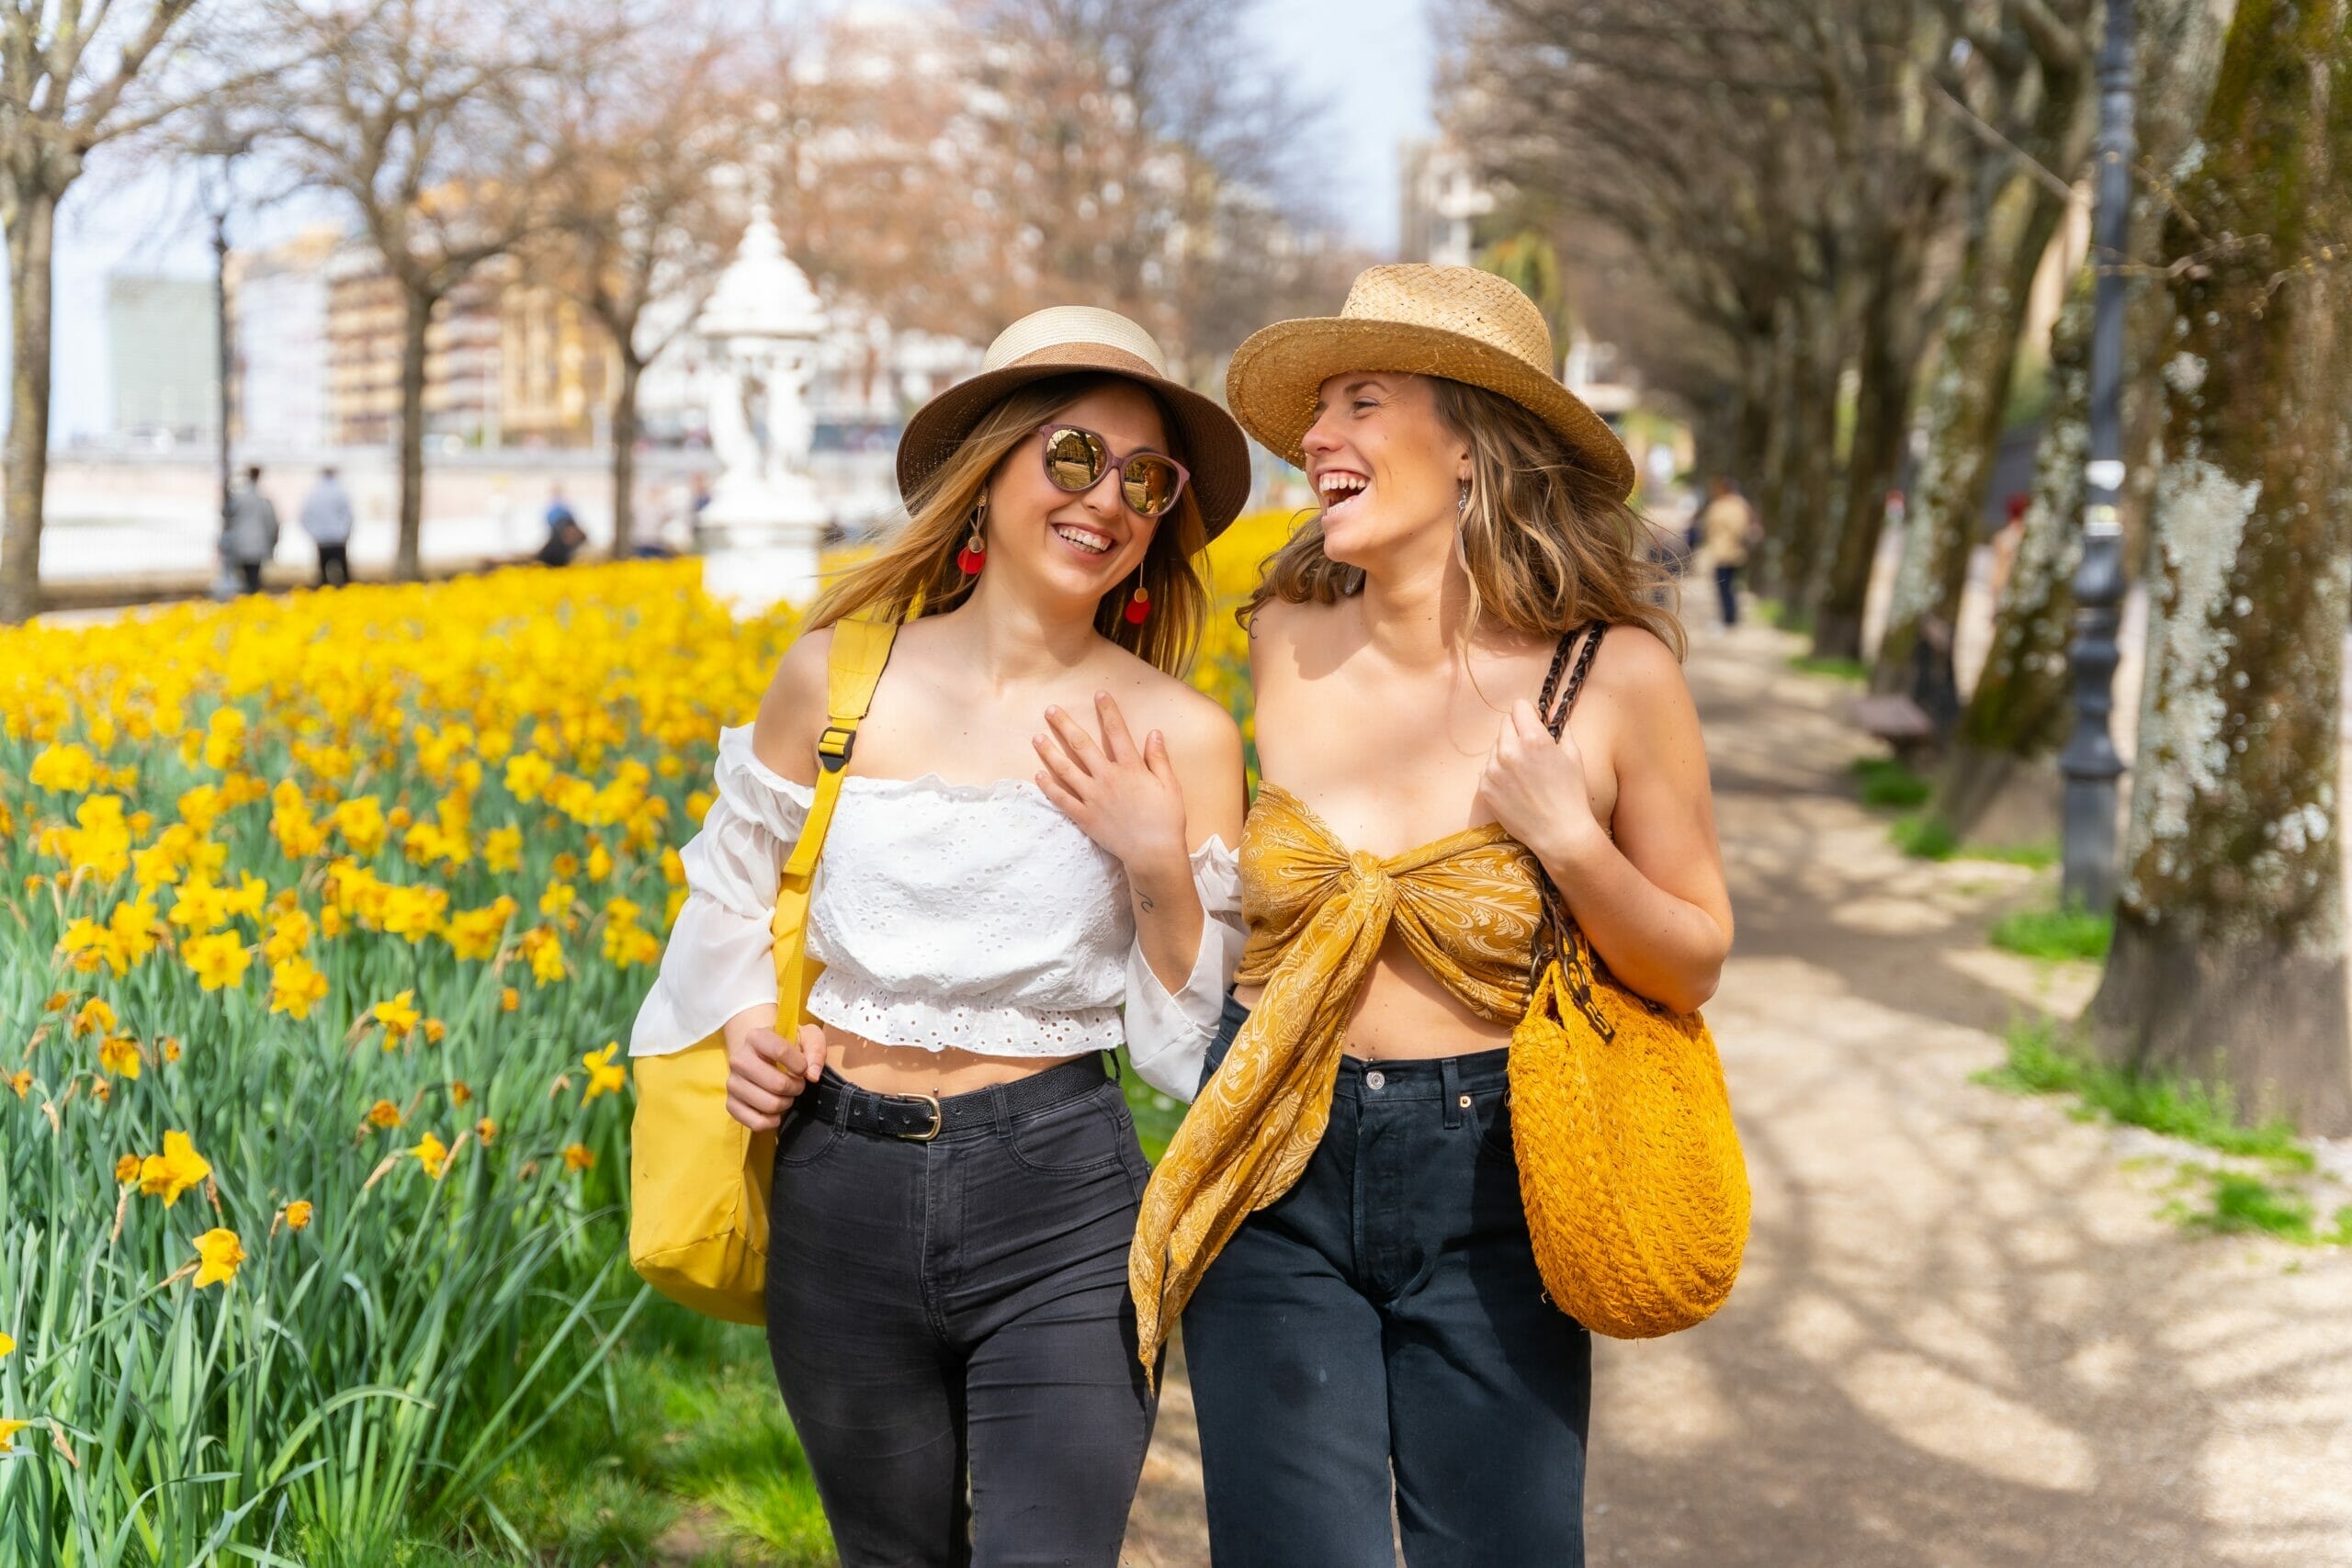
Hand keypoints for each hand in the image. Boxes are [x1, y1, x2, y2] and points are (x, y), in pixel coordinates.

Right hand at [723, 1005, 825, 1130]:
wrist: (762, 1055)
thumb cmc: (788, 1046)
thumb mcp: (807, 1037)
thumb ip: (816, 1050)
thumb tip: (812, 1075)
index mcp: (756, 1037)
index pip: (780, 1051)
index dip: (800, 1064)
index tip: (804, 1068)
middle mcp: (739, 1059)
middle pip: (777, 1084)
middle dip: (796, 1088)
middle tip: (798, 1085)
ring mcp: (732, 1083)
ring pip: (769, 1104)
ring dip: (786, 1103)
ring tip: (787, 1095)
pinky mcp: (731, 1104)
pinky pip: (756, 1122)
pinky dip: (772, 1121)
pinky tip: (776, 1112)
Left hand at [1033, 692, 1189, 874]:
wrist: (1153, 853)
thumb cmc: (1166, 819)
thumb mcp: (1170, 785)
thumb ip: (1159, 758)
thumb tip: (1154, 732)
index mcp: (1130, 768)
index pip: (1117, 731)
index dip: (1107, 710)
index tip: (1099, 694)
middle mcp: (1107, 778)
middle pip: (1081, 744)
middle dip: (1064, 724)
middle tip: (1050, 710)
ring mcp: (1093, 798)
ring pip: (1065, 769)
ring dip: (1049, 752)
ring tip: (1036, 738)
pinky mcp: (1085, 817)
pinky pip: (1062, 799)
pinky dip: (1049, 787)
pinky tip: (1038, 775)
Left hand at [1478, 699, 1602, 868]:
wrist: (1558, 833)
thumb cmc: (1571, 793)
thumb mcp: (1573, 755)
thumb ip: (1560, 726)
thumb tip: (1553, 708)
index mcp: (1533, 739)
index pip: (1519, 706)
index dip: (1530, 714)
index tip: (1535, 725)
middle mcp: (1508, 751)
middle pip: (1505, 724)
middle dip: (1518, 731)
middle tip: (1532, 751)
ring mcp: (1493, 770)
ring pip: (1496, 747)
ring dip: (1508, 752)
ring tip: (1525, 774)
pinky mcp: (1484, 787)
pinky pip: (1488, 768)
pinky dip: (1499, 772)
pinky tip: (1516, 787)